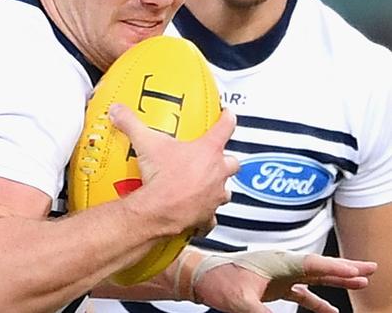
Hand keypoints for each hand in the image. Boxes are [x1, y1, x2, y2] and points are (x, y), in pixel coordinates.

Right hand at [108, 103, 237, 235]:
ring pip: (225, 190)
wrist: (159, 209)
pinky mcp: (207, 216)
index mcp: (207, 151)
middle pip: (232, 162)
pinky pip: (211, 217)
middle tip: (213, 158)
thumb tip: (119, 111)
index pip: (225, 127)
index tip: (227, 114)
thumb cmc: (161, 178)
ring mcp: (214, 195)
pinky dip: (206, 216)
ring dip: (218, 187)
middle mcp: (216, 173)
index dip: (227, 118)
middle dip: (225, 160)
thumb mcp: (145, 143)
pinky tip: (196, 213)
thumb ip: (131, 123)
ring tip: (204, 185)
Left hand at [175, 248, 376, 312]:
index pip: (313, 265)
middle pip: (318, 266)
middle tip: (371, 269)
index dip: (337, 269)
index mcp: (276, 262)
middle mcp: (280, 265)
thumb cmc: (216, 281)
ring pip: (313, 278)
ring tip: (359, 284)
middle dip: (345, 269)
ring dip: (335, 282)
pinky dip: (317, 300)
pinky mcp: (272, 285)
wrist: (199, 277)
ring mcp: (277, 274)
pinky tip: (329, 311)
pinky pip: (301, 292)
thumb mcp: (241, 301)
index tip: (359, 271)